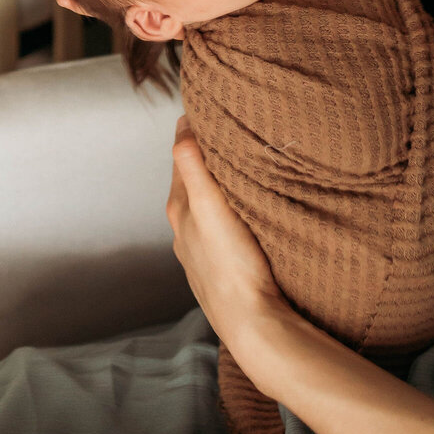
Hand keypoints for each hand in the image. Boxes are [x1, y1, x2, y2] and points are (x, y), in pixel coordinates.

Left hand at [166, 116, 291, 393]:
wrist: (252, 326)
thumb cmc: (232, 268)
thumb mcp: (210, 209)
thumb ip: (193, 168)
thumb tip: (182, 126)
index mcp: (180, 210)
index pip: (181, 157)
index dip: (193, 132)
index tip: (207, 107)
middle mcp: (184, 230)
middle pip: (191, 181)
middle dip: (204, 156)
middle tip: (225, 129)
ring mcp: (200, 251)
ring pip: (204, 205)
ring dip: (215, 185)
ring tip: (235, 165)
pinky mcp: (219, 268)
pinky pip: (218, 226)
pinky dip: (225, 209)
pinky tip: (241, 212)